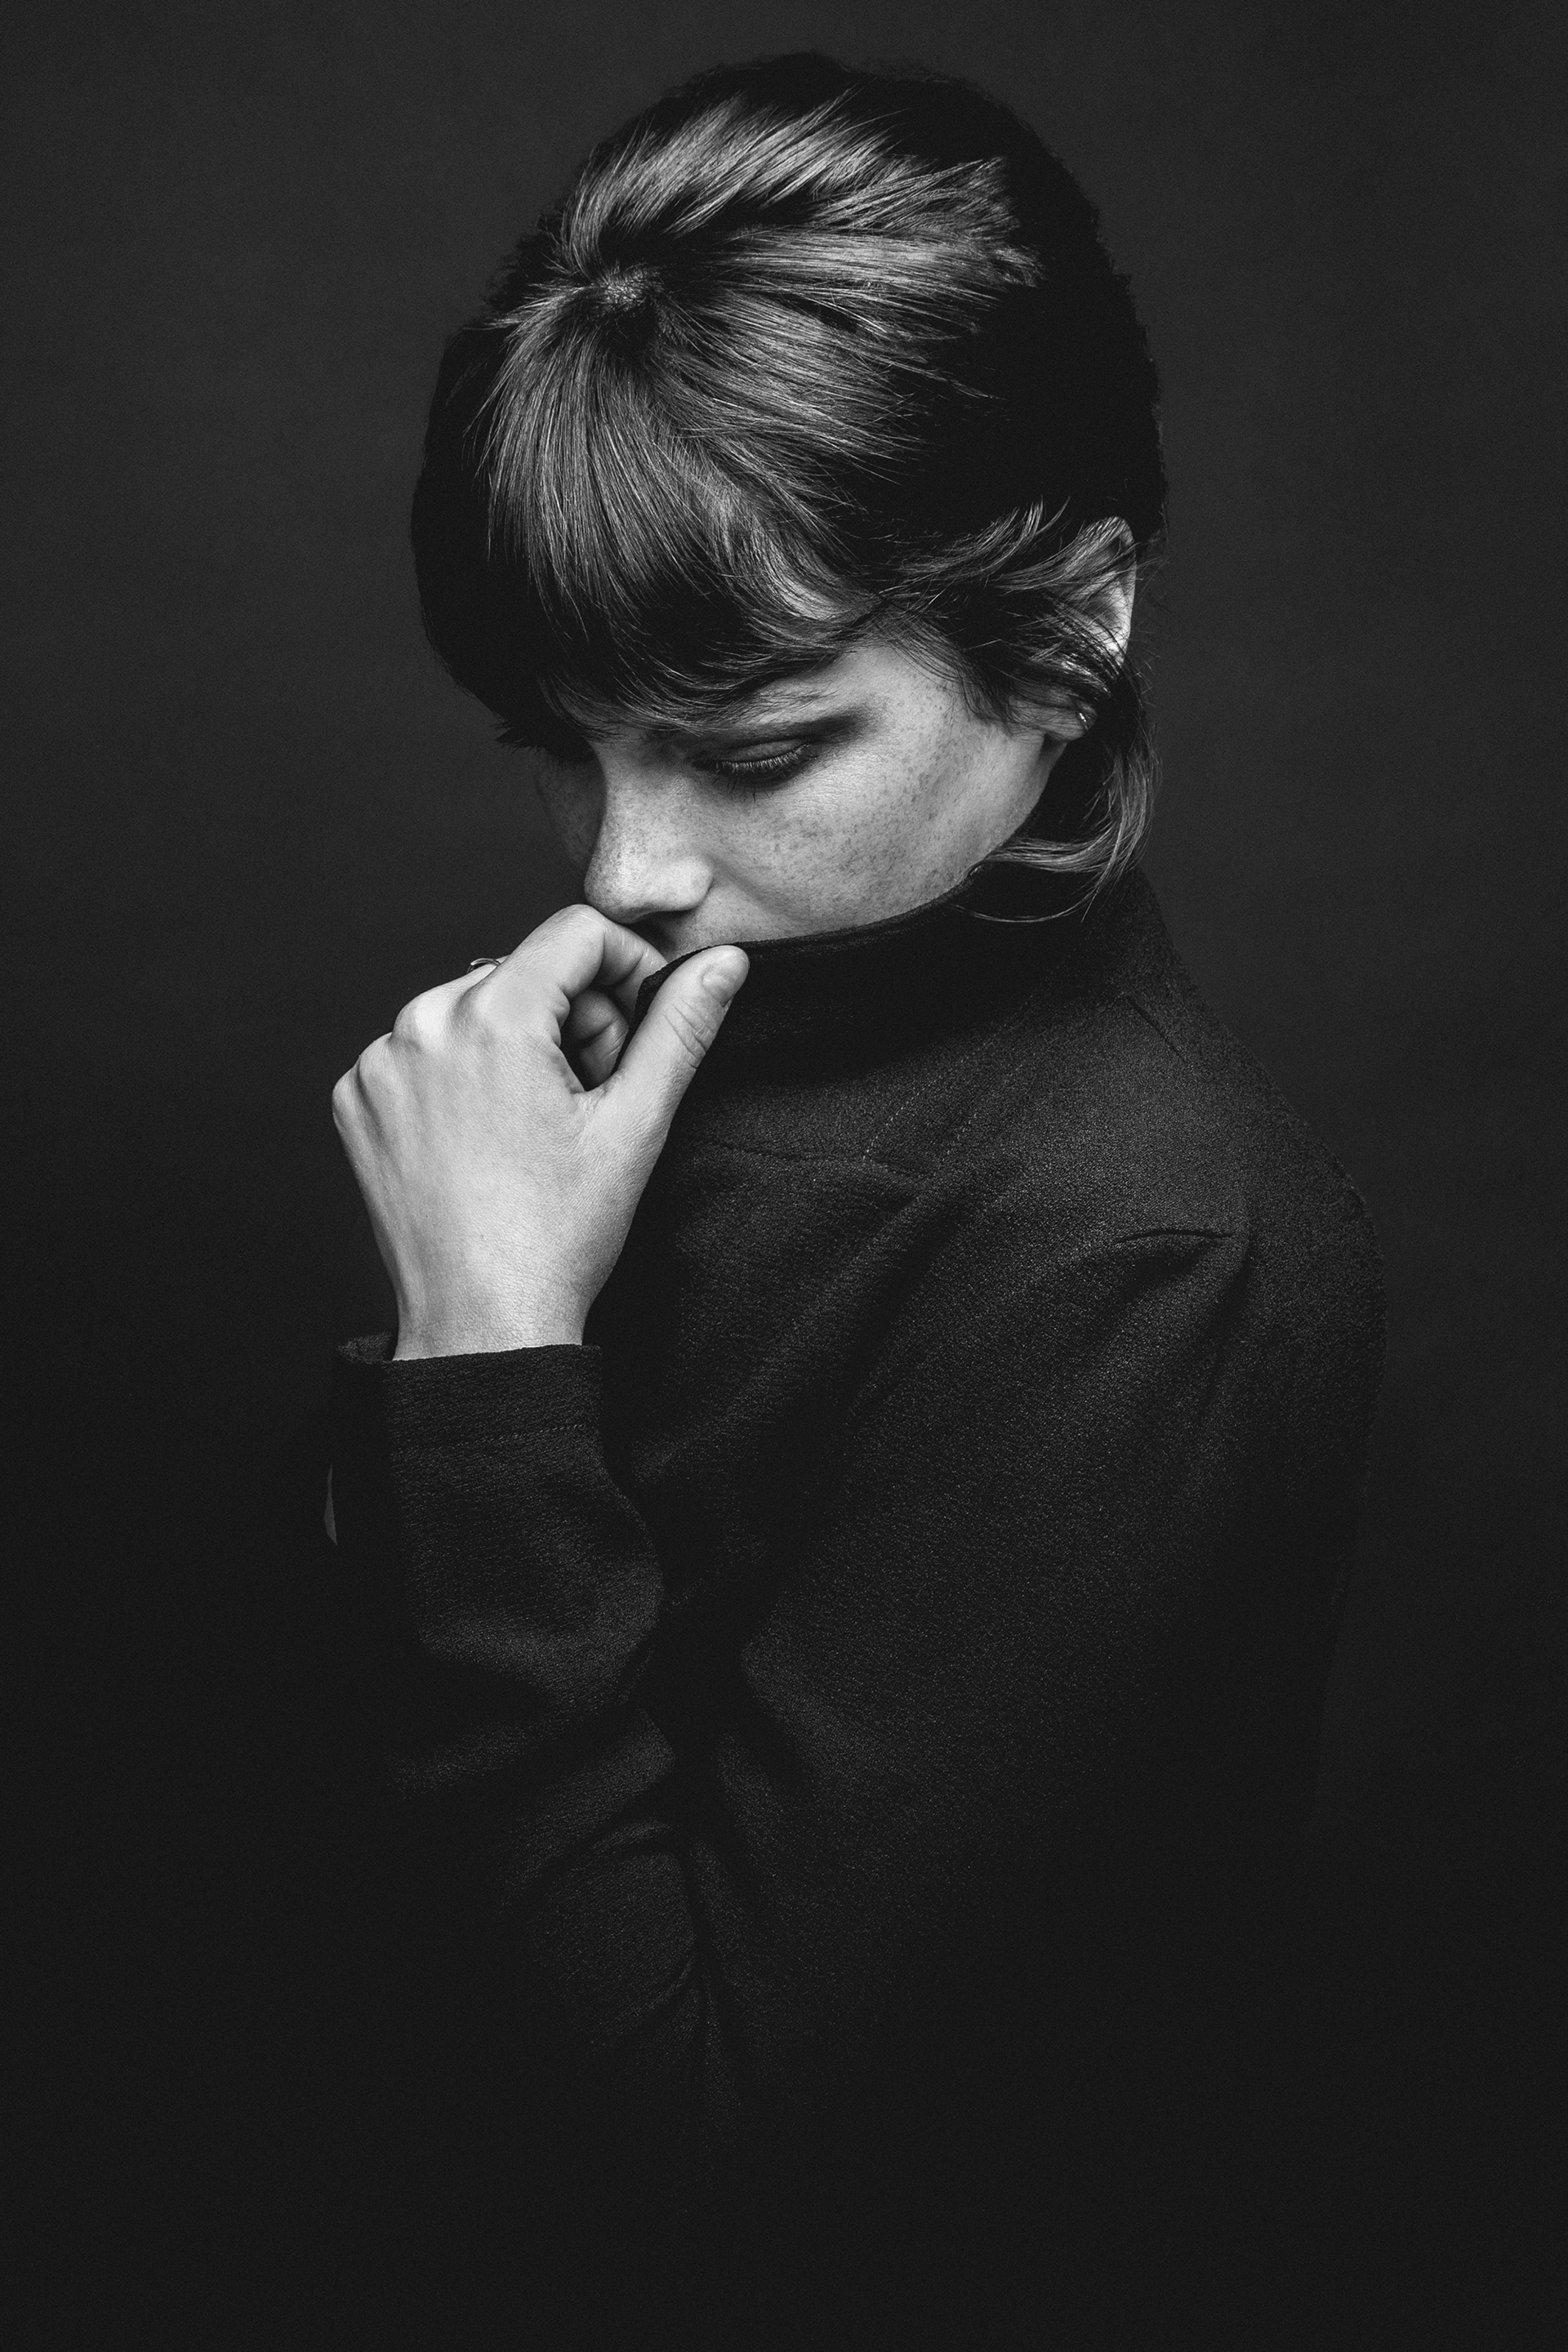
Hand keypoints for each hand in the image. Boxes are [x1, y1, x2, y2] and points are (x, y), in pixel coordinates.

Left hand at [332, 905, 747, 1357]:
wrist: (481, 1323)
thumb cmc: (557, 1237)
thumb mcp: (635, 1123)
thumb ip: (680, 1028)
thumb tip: (724, 964)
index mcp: (493, 1018)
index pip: (578, 933)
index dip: (630, 968)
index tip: (644, 1023)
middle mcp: (420, 1024)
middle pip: (526, 971)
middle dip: (573, 1019)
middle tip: (592, 1099)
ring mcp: (379, 1063)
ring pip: (474, 1009)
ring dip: (518, 1045)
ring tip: (539, 1126)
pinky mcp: (356, 1098)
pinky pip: (423, 1051)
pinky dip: (462, 1077)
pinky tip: (488, 1138)